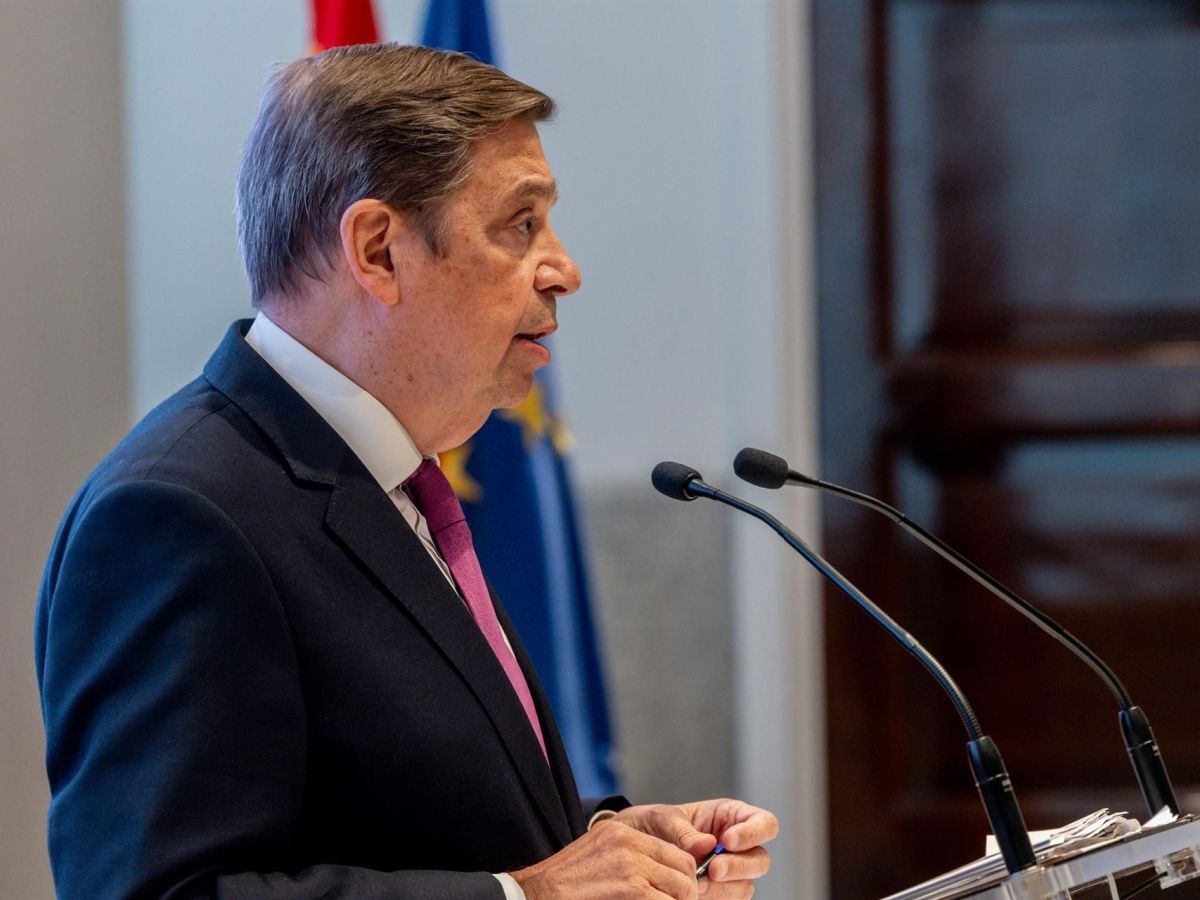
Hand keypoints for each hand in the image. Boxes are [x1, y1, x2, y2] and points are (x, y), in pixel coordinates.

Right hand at [511, 818, 700, 898]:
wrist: (537, 896)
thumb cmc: (564, 885)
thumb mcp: (598, 855)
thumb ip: (631, 858)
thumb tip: (664, 875)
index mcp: (623, 832)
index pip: (677, 853)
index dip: (685, 879)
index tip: (681, 896)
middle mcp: (630, 844)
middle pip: (684, 871)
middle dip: (686, 895)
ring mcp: (632, 867)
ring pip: (681, 891)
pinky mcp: (633, 893)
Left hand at [613, 799, 777, 897]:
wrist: (632, 847)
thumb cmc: (653, 825)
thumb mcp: (664, 819)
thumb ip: (685, 831)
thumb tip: (706, 845)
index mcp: (731, 817)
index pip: (764, 823)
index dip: (753, 833)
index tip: (727, 841)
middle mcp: (737, 847)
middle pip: (760, 860)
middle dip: (738, 866)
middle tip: (713, 870)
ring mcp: (730, 873)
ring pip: (746, 885)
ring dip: (724, 888)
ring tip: (697, 885)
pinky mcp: (718, 893)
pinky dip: (714, 899)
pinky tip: (696, 894)